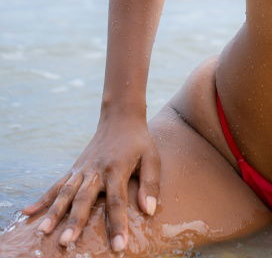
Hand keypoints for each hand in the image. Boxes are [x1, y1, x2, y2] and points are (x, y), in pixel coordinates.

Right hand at [21, 113, 160, 251]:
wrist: (120, 117)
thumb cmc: (139, 141)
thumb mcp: (152, 158)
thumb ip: (150, 184)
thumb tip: (149, 210)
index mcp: (117, 169)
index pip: (117, 201)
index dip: (118, 223)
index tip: (118, 246)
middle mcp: (96, 170)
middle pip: (84, 198)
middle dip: (75, 221)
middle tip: (67, 242)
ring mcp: (82, 169)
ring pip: (66, 193)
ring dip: (54, 212)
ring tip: (43, 232)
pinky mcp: (74, 169)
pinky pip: (56, 185)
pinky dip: (43, 198)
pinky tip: (28, 212)